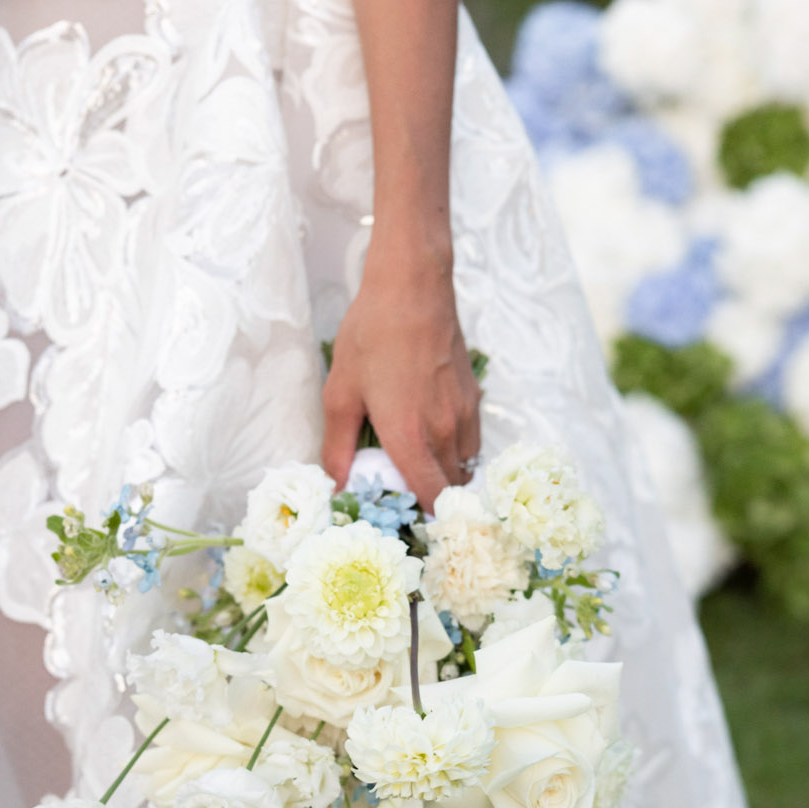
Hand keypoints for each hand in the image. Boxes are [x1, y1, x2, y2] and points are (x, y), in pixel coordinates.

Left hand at [322, 247, 480, 510]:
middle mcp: (444, 431)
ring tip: (416, 464)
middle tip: (404, 494)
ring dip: (445, 473)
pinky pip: (471, 440)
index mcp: (410, 436)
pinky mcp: (473, 396)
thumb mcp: (340, 392)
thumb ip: (338, 447)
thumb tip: (335, 486)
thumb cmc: (371, 335)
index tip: (405, 521)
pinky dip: (456, 449)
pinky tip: (430, 432)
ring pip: (464, 465)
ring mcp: (465, 414)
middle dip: (432, 499)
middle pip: (450, 489)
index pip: (432, 500)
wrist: (413, 286)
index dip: (424, 520)